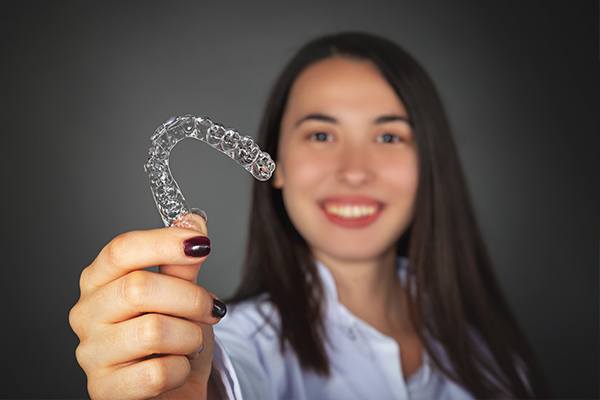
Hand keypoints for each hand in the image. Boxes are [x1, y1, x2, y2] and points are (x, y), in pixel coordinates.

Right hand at [69, 213, 222, 398]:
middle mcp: (87, 313)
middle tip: (213, 308)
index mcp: (100, 281)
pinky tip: (176, 368)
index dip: (163, 242)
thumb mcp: (182, 295)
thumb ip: (183, 261)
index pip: (121, 249)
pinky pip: (156, 372)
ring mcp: (91, 353)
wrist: (174, 389)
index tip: (201, 243)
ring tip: (191, 341)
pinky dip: (181, 369)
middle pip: (139, 287)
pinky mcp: (104, 390)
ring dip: (190, 336)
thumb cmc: (174, 339)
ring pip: (153, 330)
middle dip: (190, 298)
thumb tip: (192, 221)